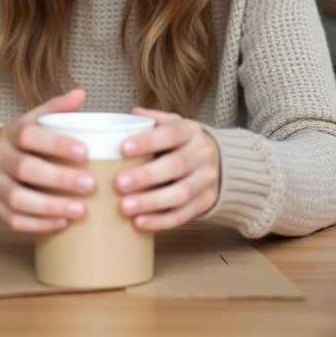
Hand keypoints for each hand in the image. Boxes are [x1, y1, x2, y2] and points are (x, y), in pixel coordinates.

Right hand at [0, 88, 94, 231]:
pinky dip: (38, 224)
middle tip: (90, 185)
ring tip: (80, 210)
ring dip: (50, 206)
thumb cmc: (19, 141)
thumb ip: (56, 109)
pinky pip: (14, 219)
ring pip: (18, 199)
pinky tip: (62, 224)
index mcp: (12, 134)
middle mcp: (0, 158)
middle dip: (58, 179)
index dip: (56, 144)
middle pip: (25, 169)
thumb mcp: (32, 120)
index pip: (30, 136)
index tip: (84, 152)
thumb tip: (81, 93)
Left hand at [114, 108, 220, 230]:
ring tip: (125, 207)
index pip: (170, 133)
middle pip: (175, 166)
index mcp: (190, 131)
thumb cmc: (181, 142)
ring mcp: (207, 179)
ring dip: (151, 202)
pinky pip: (184, 214)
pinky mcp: (206, 201)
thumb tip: (132, 114)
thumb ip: (152, 119)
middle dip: (146, 176)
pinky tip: (139, 223)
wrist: (217, 161)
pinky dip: (161, 221)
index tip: (122, 148)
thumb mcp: (172, 124)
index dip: (147, 141)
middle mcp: (202, 154)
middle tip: (118, 183)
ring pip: (181, 193)